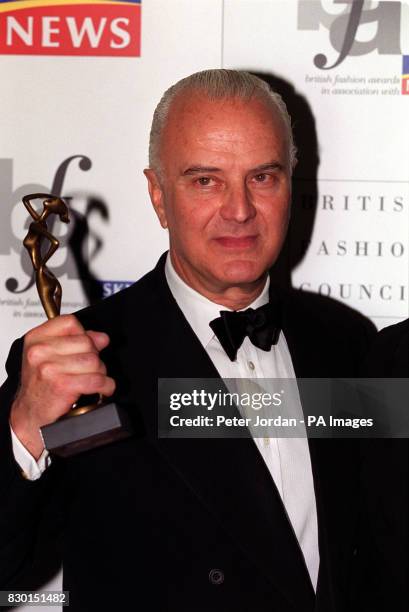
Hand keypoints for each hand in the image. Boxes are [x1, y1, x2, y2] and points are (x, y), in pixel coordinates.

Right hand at [10, 315, 114, 459]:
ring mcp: (50, 368)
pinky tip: (102, 388)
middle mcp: (40, 351)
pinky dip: (106, 385)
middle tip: (88, 369)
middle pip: (86, 343)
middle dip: (94, 357)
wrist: (30, 413)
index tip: (84, 346)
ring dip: (100, 373)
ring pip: (94, 361)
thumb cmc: (40, 385)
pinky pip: (97, 380)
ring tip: (92, 379)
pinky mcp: (62, 385)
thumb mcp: (51, 356)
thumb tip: (101, 337)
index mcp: (36, 339)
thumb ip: (76, 341)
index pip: (70, 322)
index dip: (83, 334)